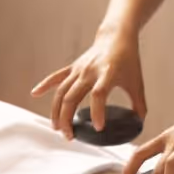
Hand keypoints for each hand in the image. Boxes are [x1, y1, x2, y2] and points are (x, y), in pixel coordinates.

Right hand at [31, 25, 146, 137]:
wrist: (117, 37)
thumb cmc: (129, 61)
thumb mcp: (137, 83)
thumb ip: (139, 105)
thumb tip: (139, 125)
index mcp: (108, 74)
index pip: (99, 94)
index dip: (97, 112)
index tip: (98, 128)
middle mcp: (90, 71)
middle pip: (72, 96)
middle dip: (68, 118)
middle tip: (70, 136)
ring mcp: (79, 69)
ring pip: (61, 91)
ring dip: (56, 111)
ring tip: (57, 128)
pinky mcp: (73, 67)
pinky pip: (56, 77)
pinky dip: (44, 85)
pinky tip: (34, 94)